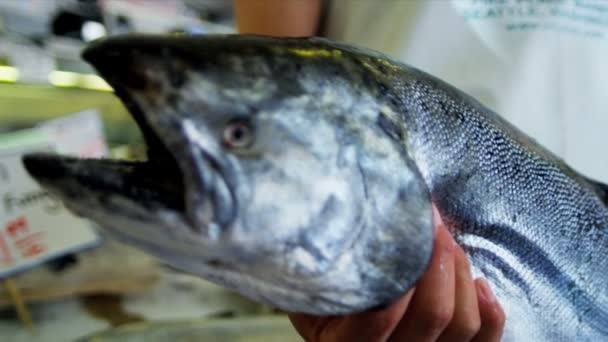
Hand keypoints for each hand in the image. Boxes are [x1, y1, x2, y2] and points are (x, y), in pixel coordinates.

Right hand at [288, 215, 504, 341]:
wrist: (343, 340)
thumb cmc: (325, 313)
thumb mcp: (309, 299)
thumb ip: (320, 276)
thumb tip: (325, 222)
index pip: (380, 315)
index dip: (401, 267)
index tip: (407, 222)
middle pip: (432, 315)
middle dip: (440, 260)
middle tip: (435, 224)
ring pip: (461, 326)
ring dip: (461, 275)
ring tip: (449, 244)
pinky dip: (490, 313)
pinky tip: (478, 284)